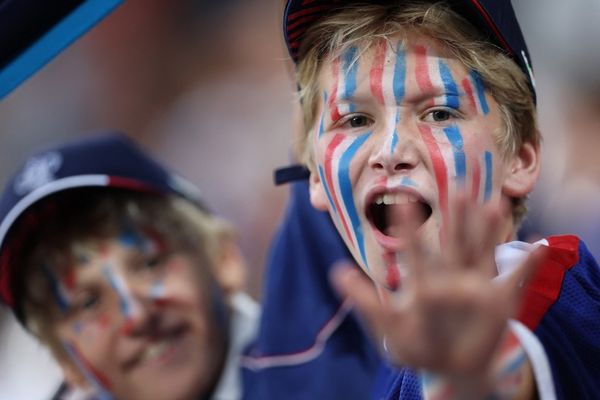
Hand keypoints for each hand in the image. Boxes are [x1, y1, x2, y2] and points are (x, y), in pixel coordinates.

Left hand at [331, 196, 544, 395]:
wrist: (450, 367)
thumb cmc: (417, 346)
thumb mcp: (389, 326)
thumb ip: (366, 302)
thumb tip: (336, 272)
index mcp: (426, 281)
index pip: (417, 252)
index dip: (410, 229)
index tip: (402, 202)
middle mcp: (452, 277)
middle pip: (455, 242)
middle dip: (458, 217)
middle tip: (458, 185)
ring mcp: (478, 287)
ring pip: (483, 252)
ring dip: (488, 230)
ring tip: (493, 203)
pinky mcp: (500, 303)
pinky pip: (518, 282)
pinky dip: (531, 265)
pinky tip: (543, 246)